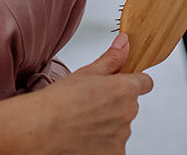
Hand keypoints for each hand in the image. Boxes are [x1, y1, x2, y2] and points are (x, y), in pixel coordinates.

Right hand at [17, 33, 152, 152]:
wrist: (41, 129)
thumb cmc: (60, 100)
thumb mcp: (87, 72)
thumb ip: (112, 58)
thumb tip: (125, 42)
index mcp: (126, 89)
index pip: (145, 83)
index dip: (133, 82)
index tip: (121, 85)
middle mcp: (129, 113)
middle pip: (130, 106)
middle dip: (115, 104)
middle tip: (91, 105)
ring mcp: (122, 136)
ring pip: (121, 127)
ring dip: (108, 125)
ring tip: (83, 122)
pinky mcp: (115, 154)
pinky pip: (114, 146)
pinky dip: (103, 144)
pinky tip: (84, 138)